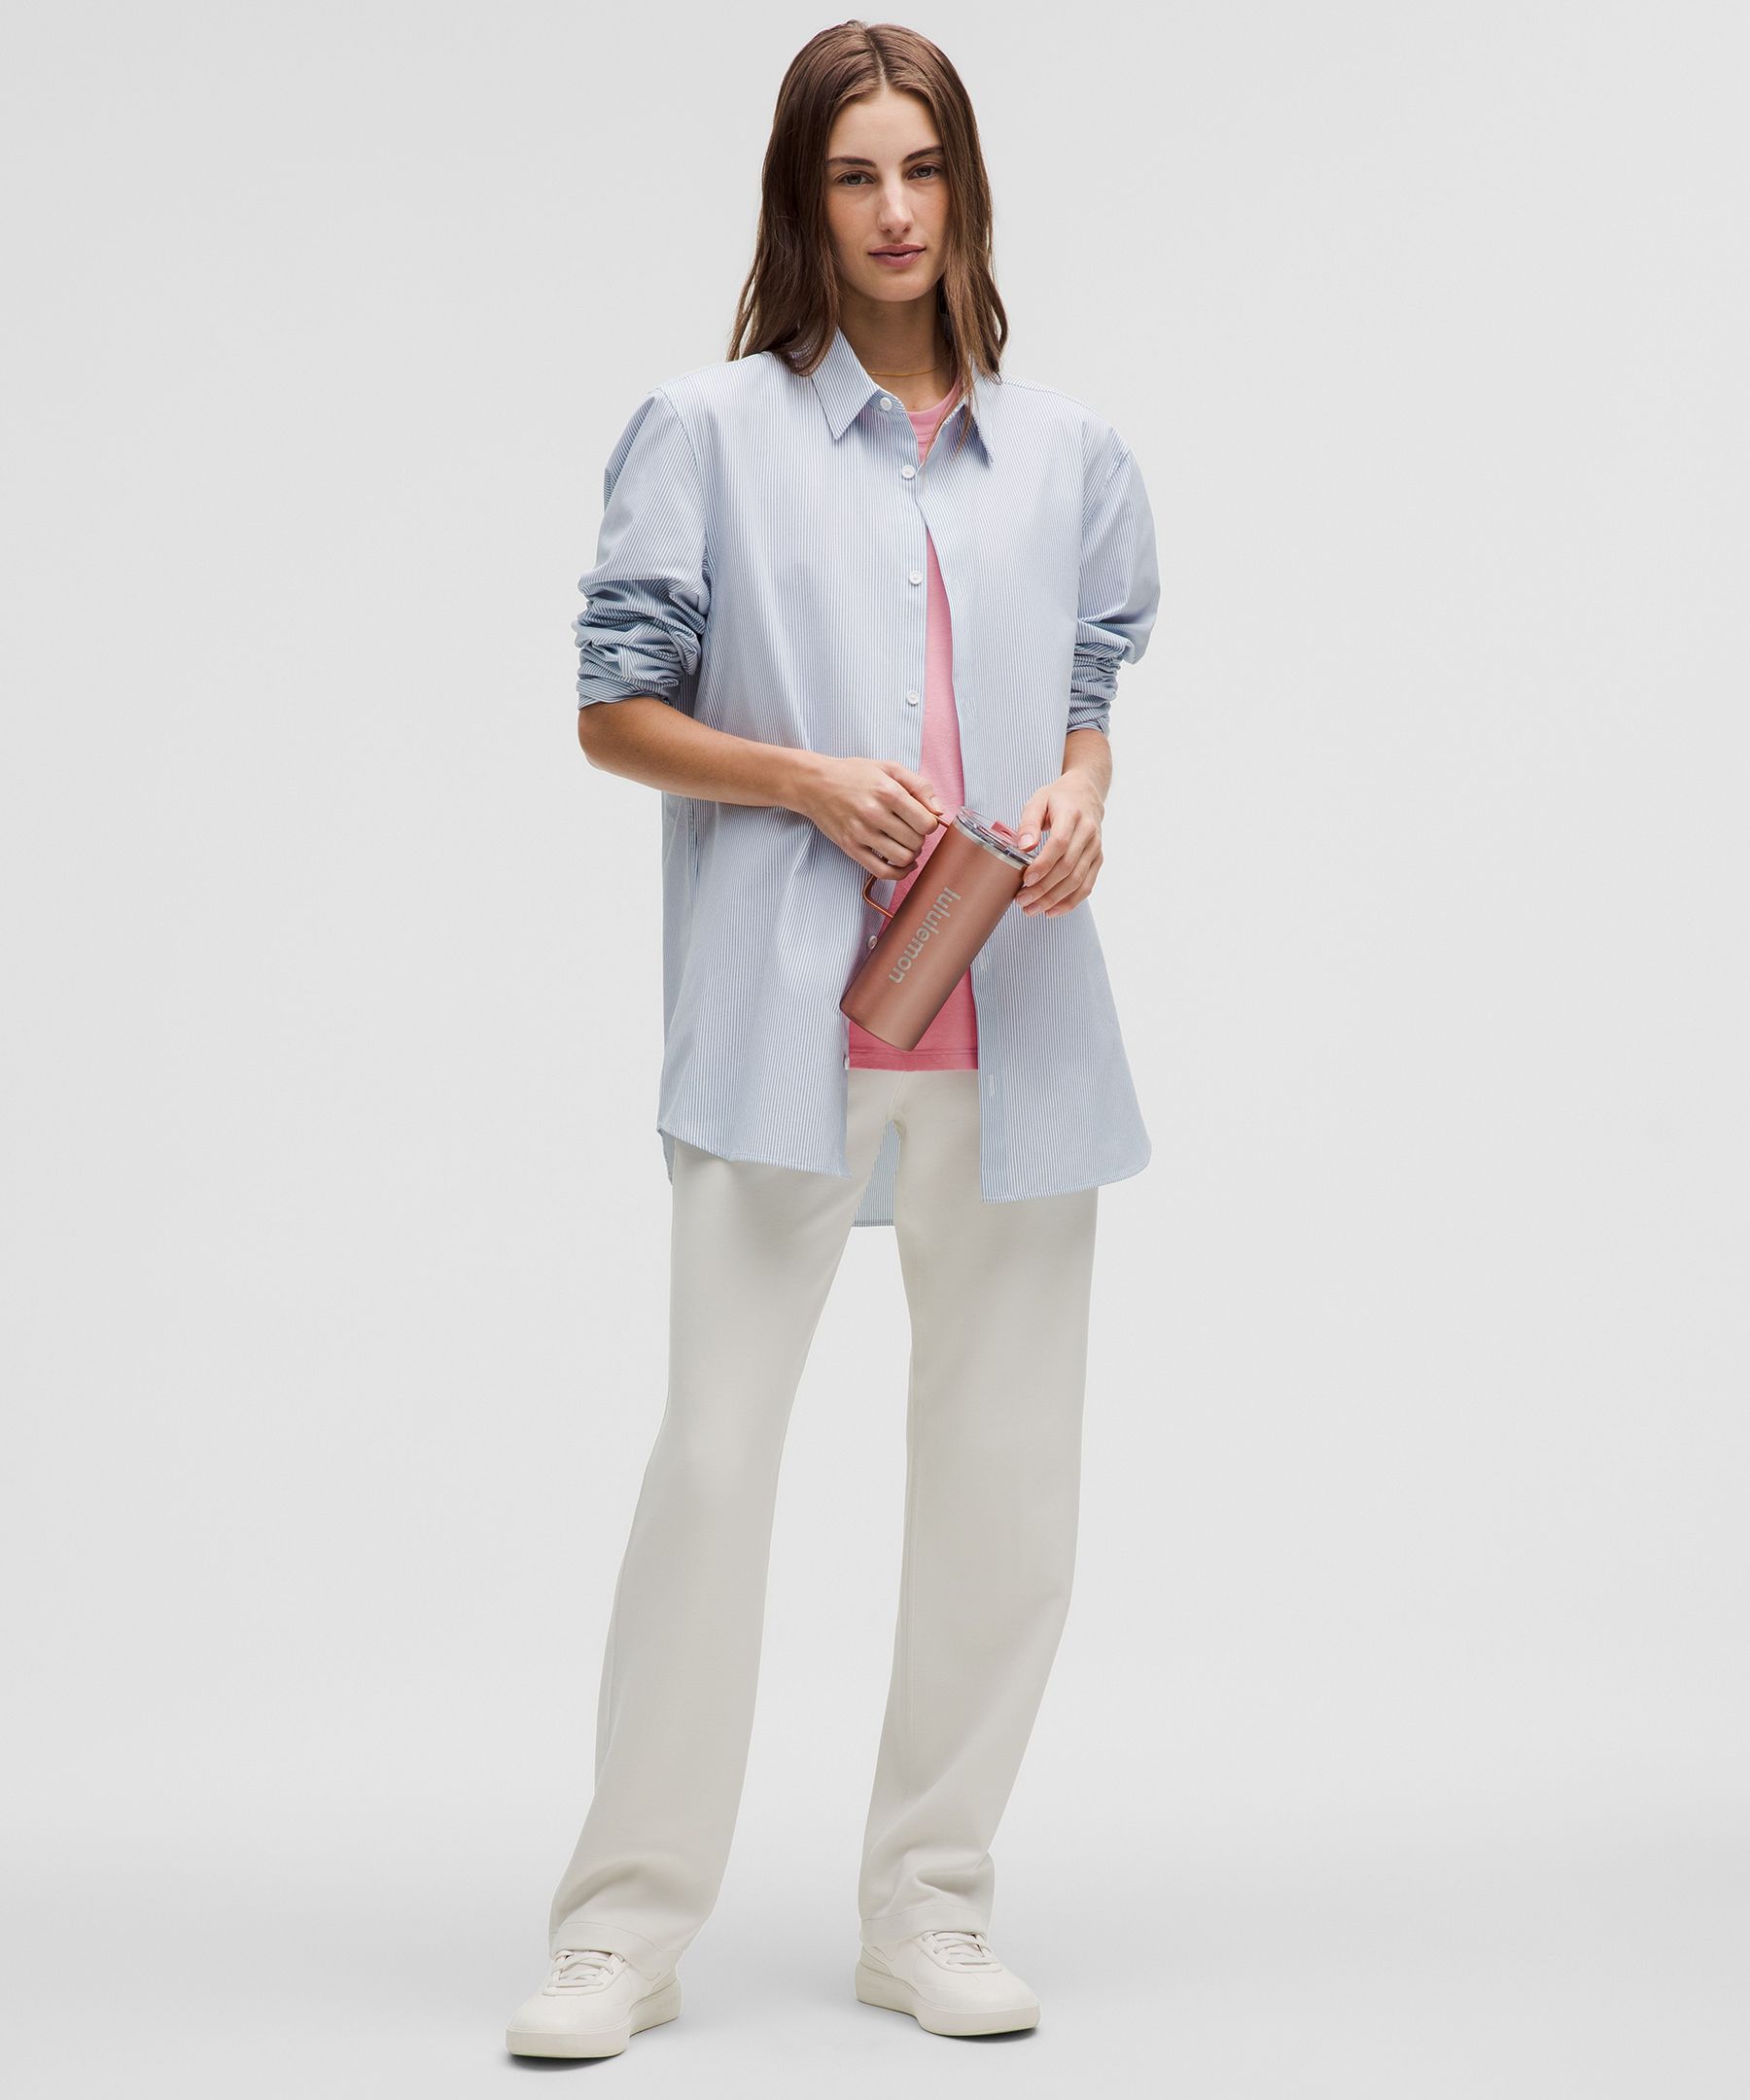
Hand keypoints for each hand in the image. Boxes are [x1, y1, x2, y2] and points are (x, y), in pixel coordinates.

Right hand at [792, 755, 945, 880]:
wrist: (815, 784)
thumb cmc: (853, 774)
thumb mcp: (889, 768)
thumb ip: (919, 786)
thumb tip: (939, 810)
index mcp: (888, 792)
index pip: (926, 823)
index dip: (930, 823)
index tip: (922, 819)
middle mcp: (874, 813)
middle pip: (916, 841)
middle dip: (920, 838)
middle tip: (911, 830)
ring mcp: (861, 833)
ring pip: (902, 858)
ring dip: (911, 855)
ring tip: (905, 844)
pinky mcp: (851, 848)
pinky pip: (882, 871)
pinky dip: (898, 873)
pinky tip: (902, 864)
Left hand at [1012, 773, 1105, 914]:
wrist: (1086, 795)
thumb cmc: (1058, 799)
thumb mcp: (1038, 801)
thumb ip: (1028, 823)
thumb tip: (1024, 846)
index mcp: (1072, 815)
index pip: (1059, 844)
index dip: (1043, 864)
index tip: (1026, 879)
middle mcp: (1088, 833)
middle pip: (1067, 867)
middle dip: (1043, 888)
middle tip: (1022, 900)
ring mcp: (1095, 848)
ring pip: (1077, 881)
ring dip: (1054, 899)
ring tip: (1032, 909)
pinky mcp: (1098, 860)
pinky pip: (1087, 886)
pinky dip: (1070, 902)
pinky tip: (1052, 910)